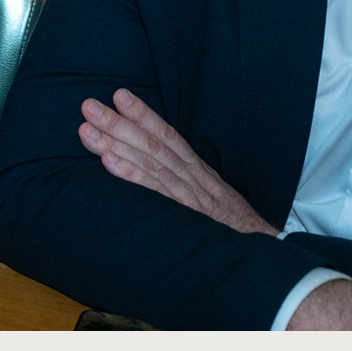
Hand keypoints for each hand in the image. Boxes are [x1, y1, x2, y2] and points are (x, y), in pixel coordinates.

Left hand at [79, 88, 279, 234]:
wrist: (264, 255)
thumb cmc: (229, 227)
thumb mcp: (207, 198)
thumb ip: (180, 181)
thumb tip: (145, 164)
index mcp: (197, 172)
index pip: (168, 136)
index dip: (144, 115)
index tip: (119, 95)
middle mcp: (194, 178)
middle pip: (153, 145)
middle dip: (119, 124)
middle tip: (88, 106)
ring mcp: (191, 197)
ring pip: (151, 163)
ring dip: (116, 144)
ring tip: (86, 131)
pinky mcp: (189, 216)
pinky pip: (157, 193)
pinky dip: (133, 176)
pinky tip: (109, 163)